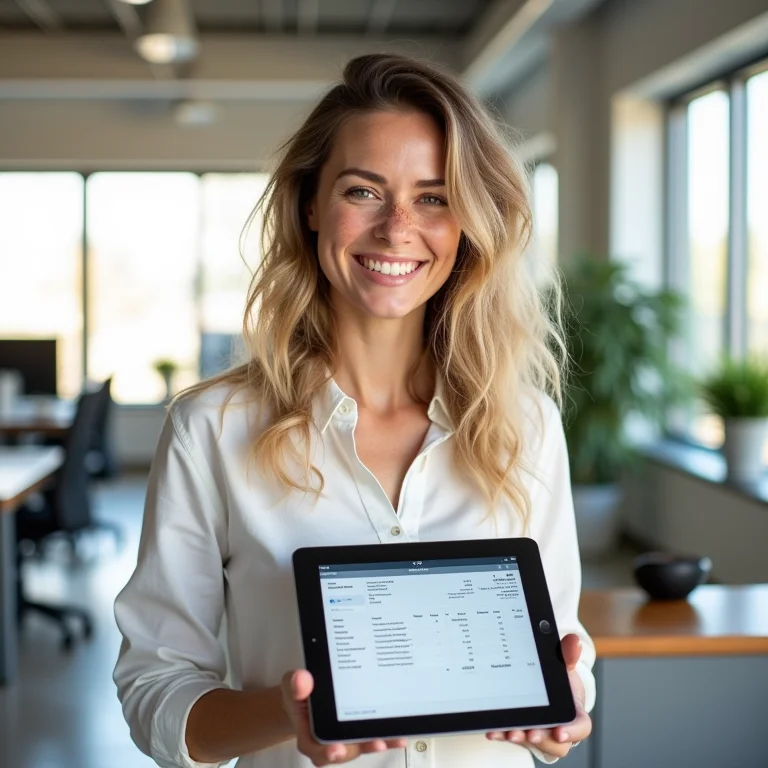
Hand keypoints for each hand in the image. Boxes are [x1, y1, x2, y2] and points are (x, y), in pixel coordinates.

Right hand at [280, 670, 407, 765]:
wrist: (306, 697)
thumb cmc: (299, 693)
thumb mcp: (291, 683)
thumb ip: (295, 684)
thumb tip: (301, 679)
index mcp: (307, 733)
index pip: (313, 747)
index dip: (325, 752)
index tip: (336, 749)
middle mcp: (326, 741)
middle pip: (342, 751)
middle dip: (360, 748)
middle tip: (376, 743)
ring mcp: (343, 739)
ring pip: (359, 747)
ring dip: (376, 744)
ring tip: (393, 738)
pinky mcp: (356, 734)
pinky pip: (369, 738)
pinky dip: (384, 738)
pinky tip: (398, 735)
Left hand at [485, 633, 591, 758]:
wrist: (549, 684)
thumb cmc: (560, 679)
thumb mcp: (564, 664)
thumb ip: (568, 654)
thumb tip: (573, 642)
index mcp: (575, 713)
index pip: (580, 727)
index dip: (572, 732)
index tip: (559, 731)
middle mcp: (560, 728)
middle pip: (557, 743)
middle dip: (542, 739)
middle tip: (529, 732)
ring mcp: (541, 733)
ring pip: (535, 744)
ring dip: (521, 738)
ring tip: (509, 732)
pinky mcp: (524, 733)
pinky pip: (515, 737)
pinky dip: (503, 734)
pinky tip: (493, 729)